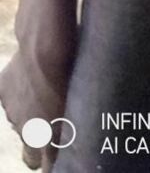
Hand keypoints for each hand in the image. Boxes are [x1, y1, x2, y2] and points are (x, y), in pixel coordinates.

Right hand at [0, 48, 71, 169]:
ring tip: (43, 93)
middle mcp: (26, 133)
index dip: (52, 163)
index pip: (46, 167)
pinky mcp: (2, 92)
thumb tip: (78, 129)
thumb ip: (74, 126)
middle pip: (30, 152)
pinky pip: (9, 96)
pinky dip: (16, 91)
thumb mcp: (80, 106)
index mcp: (46, 141)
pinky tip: (28, 77)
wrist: (46, 50)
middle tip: (52, 127)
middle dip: (39, 145)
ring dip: (28, 115)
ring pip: (18, 122)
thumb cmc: (72, 78)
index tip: (60, 154)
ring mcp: (11, 113)